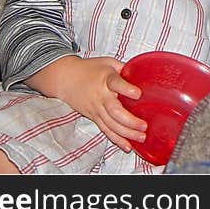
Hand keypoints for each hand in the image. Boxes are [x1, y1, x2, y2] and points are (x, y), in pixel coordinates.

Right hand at [26, 55, 146, 151]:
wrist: (65, 78)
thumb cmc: (89, 69)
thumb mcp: (107, 62)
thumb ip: (125, 68)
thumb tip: (144, 73)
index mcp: (106, 78)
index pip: (116, 84)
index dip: (126, 89)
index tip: (138, 94)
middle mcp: (100, 95)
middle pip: (114, 111)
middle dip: (130, 121)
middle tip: (144, 126)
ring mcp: (96, 109)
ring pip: (111, 124)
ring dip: (126, 133)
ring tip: (141, 138)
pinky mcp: (93, 117)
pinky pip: (105, 130)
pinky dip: (116, 139)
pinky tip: (128, 146)